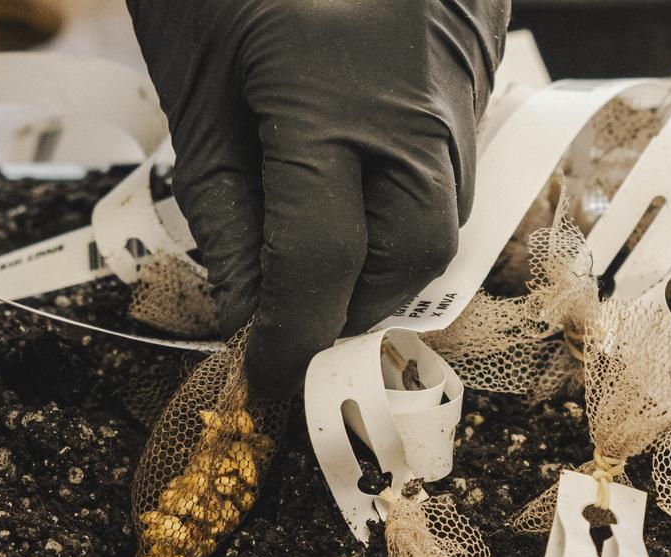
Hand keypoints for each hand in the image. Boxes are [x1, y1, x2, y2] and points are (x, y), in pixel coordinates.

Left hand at [128, 0, 506, 391]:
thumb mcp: (196, 77)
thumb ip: (221, 200)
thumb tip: (243, 301)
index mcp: (331, 100)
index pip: (320, 266)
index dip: (288, 337)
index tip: (260, 376)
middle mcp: (415, 102)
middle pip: (408, 257)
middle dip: (348, 303)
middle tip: (286, 310)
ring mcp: (458, 84)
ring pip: (444, 216)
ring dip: (382, 256)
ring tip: (314, 252)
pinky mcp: (474, 67)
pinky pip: (452, 163)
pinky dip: (403, 198)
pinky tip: (352, 187)